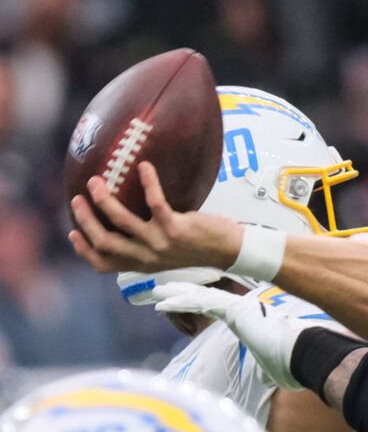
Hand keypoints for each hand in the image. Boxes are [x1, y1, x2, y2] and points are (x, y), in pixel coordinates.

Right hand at [69, 161, 242, 273]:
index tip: (73, 232)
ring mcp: (161, 244)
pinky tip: (144, 167)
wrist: (229, 251)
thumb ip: (145, 244)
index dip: (85, 250)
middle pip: (106, 242)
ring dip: (105, 201)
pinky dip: (148, 182)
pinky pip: (156, 202)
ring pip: (122, 222)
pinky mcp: (176, 229)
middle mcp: (149, 257)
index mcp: (143, 264)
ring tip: (95, 181)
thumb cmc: (197, 247)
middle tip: (77, 199)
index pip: (105, 264)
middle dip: (86, 220)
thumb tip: (125, 222)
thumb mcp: (166, 252)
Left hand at [152, 282, 314, 389]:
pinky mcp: (235, 311)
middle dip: (184, 292)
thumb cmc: (293, 364)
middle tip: (163, 288)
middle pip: (207, 297)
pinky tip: (163, 302)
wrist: (306, 355)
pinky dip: (181, 302)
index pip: (218, 308)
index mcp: (251, 320)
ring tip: (156, 291)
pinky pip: (201, 304)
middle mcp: (244, 309)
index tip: (183, 300)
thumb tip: (271, 378)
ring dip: (176, 294)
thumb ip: (268, 369)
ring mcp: (240, 308)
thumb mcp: (276, 369)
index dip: (199, 303)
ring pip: (201, 297)